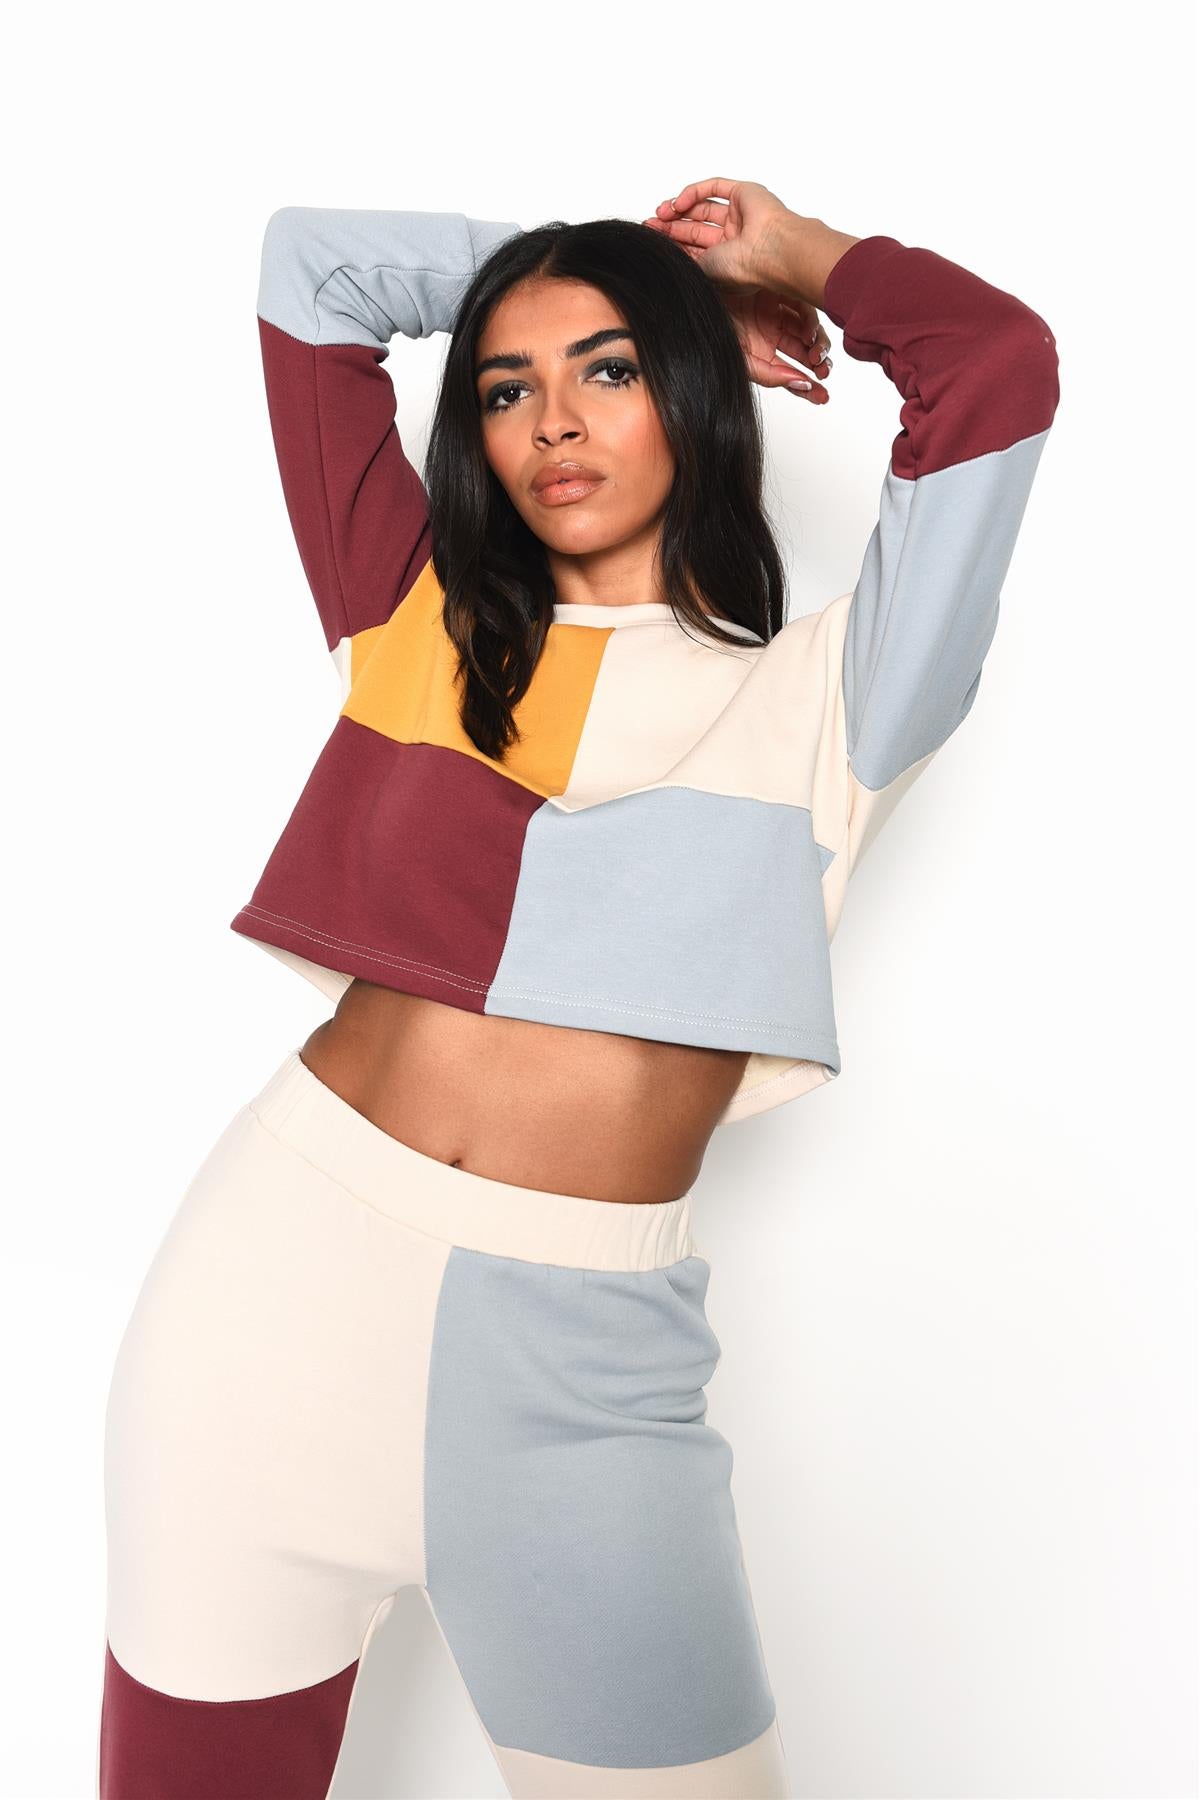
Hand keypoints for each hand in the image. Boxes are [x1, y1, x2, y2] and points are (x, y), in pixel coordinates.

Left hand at [641, 176, 832, 401]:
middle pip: (696, 233)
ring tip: (655, 217)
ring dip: (675, 213)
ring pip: (701, 211)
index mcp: (732, 269)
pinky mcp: (746, 194)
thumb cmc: (766, 286)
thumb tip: (730, 372)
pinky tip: (674, 205)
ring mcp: (741, 217)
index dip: (676, 255)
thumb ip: (729, 342)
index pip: (698, 259)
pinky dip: (691, 193)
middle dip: (670, 232)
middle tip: (646, 231)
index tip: (651, 256)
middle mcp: (736, 243)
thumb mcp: (737, 320)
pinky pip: (713, 188)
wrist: (781, 259)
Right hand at [719, 288, 831, 404]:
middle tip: (824, 375)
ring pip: (809, 333)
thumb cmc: (713, 319)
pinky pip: (805, 310)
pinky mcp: (783, 291)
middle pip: (803, 353)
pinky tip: (809, 336)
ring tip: (817, 358)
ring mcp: (778, 312)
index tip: (821, 398)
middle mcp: (771, 332)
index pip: (787, 372)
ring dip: (818, 347)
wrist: (706, 285)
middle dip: (818, 366)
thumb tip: (799, 383)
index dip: (806, 387)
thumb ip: (768, 374)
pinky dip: (811, 324)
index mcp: (759, 350)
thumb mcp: (740, 356)